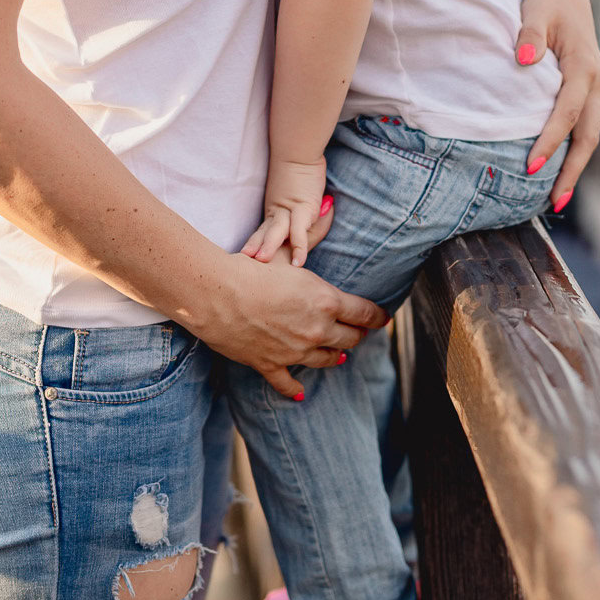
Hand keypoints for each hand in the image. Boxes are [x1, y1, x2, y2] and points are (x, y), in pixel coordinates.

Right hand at [190, 247, 384, 401]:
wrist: (216, 294)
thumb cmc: (252, 267)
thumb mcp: (287, 250)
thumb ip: (314, 232)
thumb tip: (330, 205)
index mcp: (325, 301)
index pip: (364, 313)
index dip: (377, 317)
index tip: (383, 319)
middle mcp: (316, 330)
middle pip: (349, 339)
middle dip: (356, 335)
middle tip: (359, 333)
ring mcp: (294, 351)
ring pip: (326, 360)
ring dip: (334, 356)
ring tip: (338, 356)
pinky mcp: (270, 365)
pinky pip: (288, 383)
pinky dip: (295, 389)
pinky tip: (302, 394)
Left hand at [242, 157, 328, 266]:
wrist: (299, 148)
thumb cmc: (298, 165)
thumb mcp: (290, 187)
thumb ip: (291, 200)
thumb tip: (294, 209)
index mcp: (275, 207)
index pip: (263, 228)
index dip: (255, 242)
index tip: (245, 256)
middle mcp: (279, 210)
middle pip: (265, 232)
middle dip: (255, 247)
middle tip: (245, 262)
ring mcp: (290, 209)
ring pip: (276, 232)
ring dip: (269, 247)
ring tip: (263, 262)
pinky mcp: (304, 208)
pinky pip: (300, 232)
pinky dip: (299, 248)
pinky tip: (298, 263)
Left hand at [515, 0, 599, 212]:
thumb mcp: (535, 10)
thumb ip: (529, 34)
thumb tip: (525, 58)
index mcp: (584, 66)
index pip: (567, 113)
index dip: (550, 141)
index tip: (531, 166)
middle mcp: (595, 82)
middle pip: (588, 136)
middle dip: (571, 171)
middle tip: (553, 203)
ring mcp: (594, 87)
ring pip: (589, 135)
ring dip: (575, 166)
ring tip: (556, 199)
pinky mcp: (586, 88)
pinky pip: (584, 125)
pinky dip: (573, 149)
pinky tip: (558, 167)